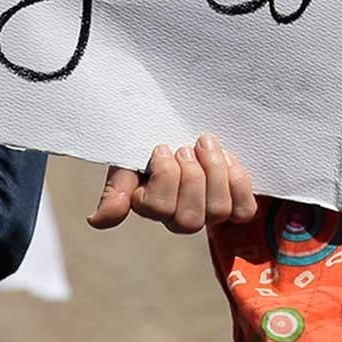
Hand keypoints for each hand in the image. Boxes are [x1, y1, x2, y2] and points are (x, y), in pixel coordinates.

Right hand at [88, 133, 256, 233]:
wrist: (184, 121)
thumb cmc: (152, 139)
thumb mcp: (130, 158)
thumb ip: (118, 188)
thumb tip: (97, 221)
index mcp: (151, 205)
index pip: (158, 209)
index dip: (165, 177)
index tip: (162, 148)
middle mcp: (180, 216)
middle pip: (190, 219)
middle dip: (191, 178)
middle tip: (186, 148)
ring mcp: (209, 212)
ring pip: (218, 211)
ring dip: (215, 172)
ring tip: (206, 145)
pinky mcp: (236, 204)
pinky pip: (243, 209)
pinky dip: (238, 183)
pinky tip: (228, 158)